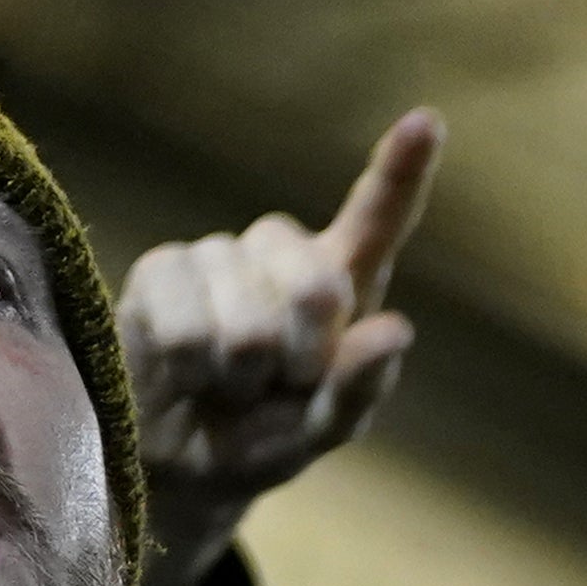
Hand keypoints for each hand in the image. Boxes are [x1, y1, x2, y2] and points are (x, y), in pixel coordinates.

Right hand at [120, 113, 435, 585]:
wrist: (178, 462)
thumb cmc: (264, 440)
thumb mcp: (320, 431)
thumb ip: (359, 389)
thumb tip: (397, 332)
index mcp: (344, 287)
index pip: (376, 225)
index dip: (400, 174)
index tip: (425, 123)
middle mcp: (284, 258)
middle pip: (315, 284)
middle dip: (302, 356)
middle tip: (280, 385)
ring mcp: (220, 255)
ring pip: (245, 319)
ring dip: (239, 375)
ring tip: (227, 383)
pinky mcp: (161, 267)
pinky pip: (186, 325)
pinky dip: (191, 367)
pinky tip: (186, 370)